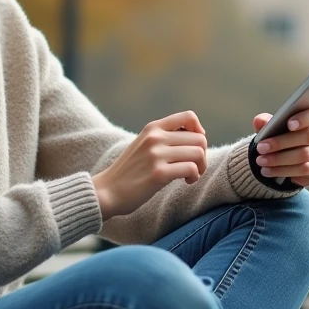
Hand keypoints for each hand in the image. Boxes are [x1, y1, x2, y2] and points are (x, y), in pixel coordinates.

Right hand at [92, 111, 207, 219]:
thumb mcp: (144, 145)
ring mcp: (156, 155)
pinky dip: (194, 177)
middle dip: (202, 155)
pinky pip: (191, 169)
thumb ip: (165, 138)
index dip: (199, 132)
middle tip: (194, 168)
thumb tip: (197, 137)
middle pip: (199, 139)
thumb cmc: (129, 171)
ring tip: (190, 176)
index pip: (189, 117)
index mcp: (152, 128)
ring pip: (198, 153)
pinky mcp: (158, 173)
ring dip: (200, 167)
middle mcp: (155, 138)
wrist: (106, 191)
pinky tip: (186, 182)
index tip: (193, 148)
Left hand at [252, 106, 308, 188]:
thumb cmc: (282, 138)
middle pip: (307, 136)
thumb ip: (265, 122)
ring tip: (261, 161)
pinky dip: (284, 171)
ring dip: (279, 159)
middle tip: (261, 148)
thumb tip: (259, 121)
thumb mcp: (271, 129)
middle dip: (281, 142)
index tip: (289, 124)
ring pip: (304, 155)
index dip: (304, 118)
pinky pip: (304, 170)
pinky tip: (269, 171)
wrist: (287, 160)